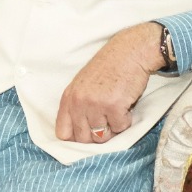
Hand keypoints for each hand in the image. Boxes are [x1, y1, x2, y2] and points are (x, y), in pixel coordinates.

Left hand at [54, 21, 162, 144]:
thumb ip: (77, 107)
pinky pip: (121, 128)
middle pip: (83, 138)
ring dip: (113, 128)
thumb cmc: (108, 69)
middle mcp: (78, 102)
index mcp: (68, 98)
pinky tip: (126, 105)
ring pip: (102, 136)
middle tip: (107, 121)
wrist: (129, 52)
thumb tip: (78, 135)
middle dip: (97, 135)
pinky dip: (126, 121)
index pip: (63, 132)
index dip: (76, 138)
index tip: (88, 135)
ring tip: (116, 111)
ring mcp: (95, 105)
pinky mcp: (114, 106)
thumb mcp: (83, 85)